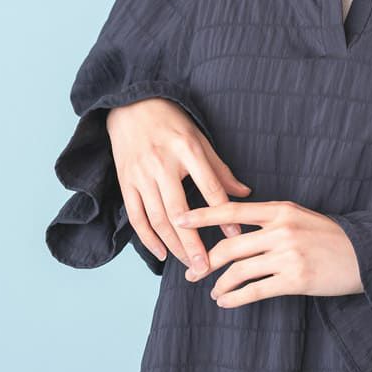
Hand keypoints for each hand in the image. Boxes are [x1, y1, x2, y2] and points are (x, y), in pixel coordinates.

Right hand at [105, 97, 252, 269]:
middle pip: (180, 211)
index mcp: (187, 150)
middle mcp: (162, 164)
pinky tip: (162, 254)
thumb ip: (220, 169)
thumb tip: (246, 193)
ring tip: (189, 264)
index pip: (209, 187)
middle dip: (193, 242)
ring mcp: (141, 175)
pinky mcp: (125, 182)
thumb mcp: (200, 139)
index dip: (223, 214)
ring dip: (174, 246)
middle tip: (206, 266)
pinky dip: (148, 238)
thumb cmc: (172, 123)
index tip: (235, 236)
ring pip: (158, 218)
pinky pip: (136, 216)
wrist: (131, 105)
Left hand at [174, 199, 363, 306]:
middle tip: (191, 273)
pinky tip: (225, 302)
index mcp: (281, 210)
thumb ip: (271, 220)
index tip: (178, 220)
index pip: (232, 210)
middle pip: (229, 246)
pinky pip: (254, 290)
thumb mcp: (301, 218)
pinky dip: (234, 298)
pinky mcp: (295, 280)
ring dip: (219, 284)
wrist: (367, 256)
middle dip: (204, 262)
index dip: (201, 215)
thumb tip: (236, 231)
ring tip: (213, 292)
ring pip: (238, 271)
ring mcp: (288, 255)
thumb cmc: (331, 238)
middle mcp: (282, 230)